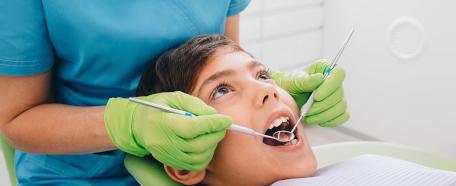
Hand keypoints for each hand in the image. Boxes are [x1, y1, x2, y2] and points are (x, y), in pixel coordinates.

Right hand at [104, 91, 231, 170]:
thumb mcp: (173, 97)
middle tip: (222, 126)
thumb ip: (194, 104)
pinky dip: (205, 156)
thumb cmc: (157, 107)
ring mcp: (166, 155)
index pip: (192, 127)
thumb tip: (213, 114)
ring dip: (212, 146)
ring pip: (198, 158)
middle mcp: (163, 142)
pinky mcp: (170, 162)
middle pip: (197, 145)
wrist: (137, 125)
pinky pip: (193, 166)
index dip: (212, 124)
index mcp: (162, 122)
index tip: (226, 119)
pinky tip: (206, 144)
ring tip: (213, 134)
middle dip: (216, 135)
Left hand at [270, 59, 348, 126]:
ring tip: (308, 116)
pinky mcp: (337, 109)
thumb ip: (305, 80)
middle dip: (321, 105)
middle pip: (339, 94)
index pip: (339, 74)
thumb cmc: (292, 84)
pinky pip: (342, 117)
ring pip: (340, 107)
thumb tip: (319, 79)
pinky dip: (330, 121)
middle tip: (306, 110)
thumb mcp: (294, 80)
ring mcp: (338, 96)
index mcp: (326, 68)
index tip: (316, 96)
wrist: (288, 96)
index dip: (330, 86)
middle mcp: (335, 82)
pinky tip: (317, 119)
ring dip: (323, 115)